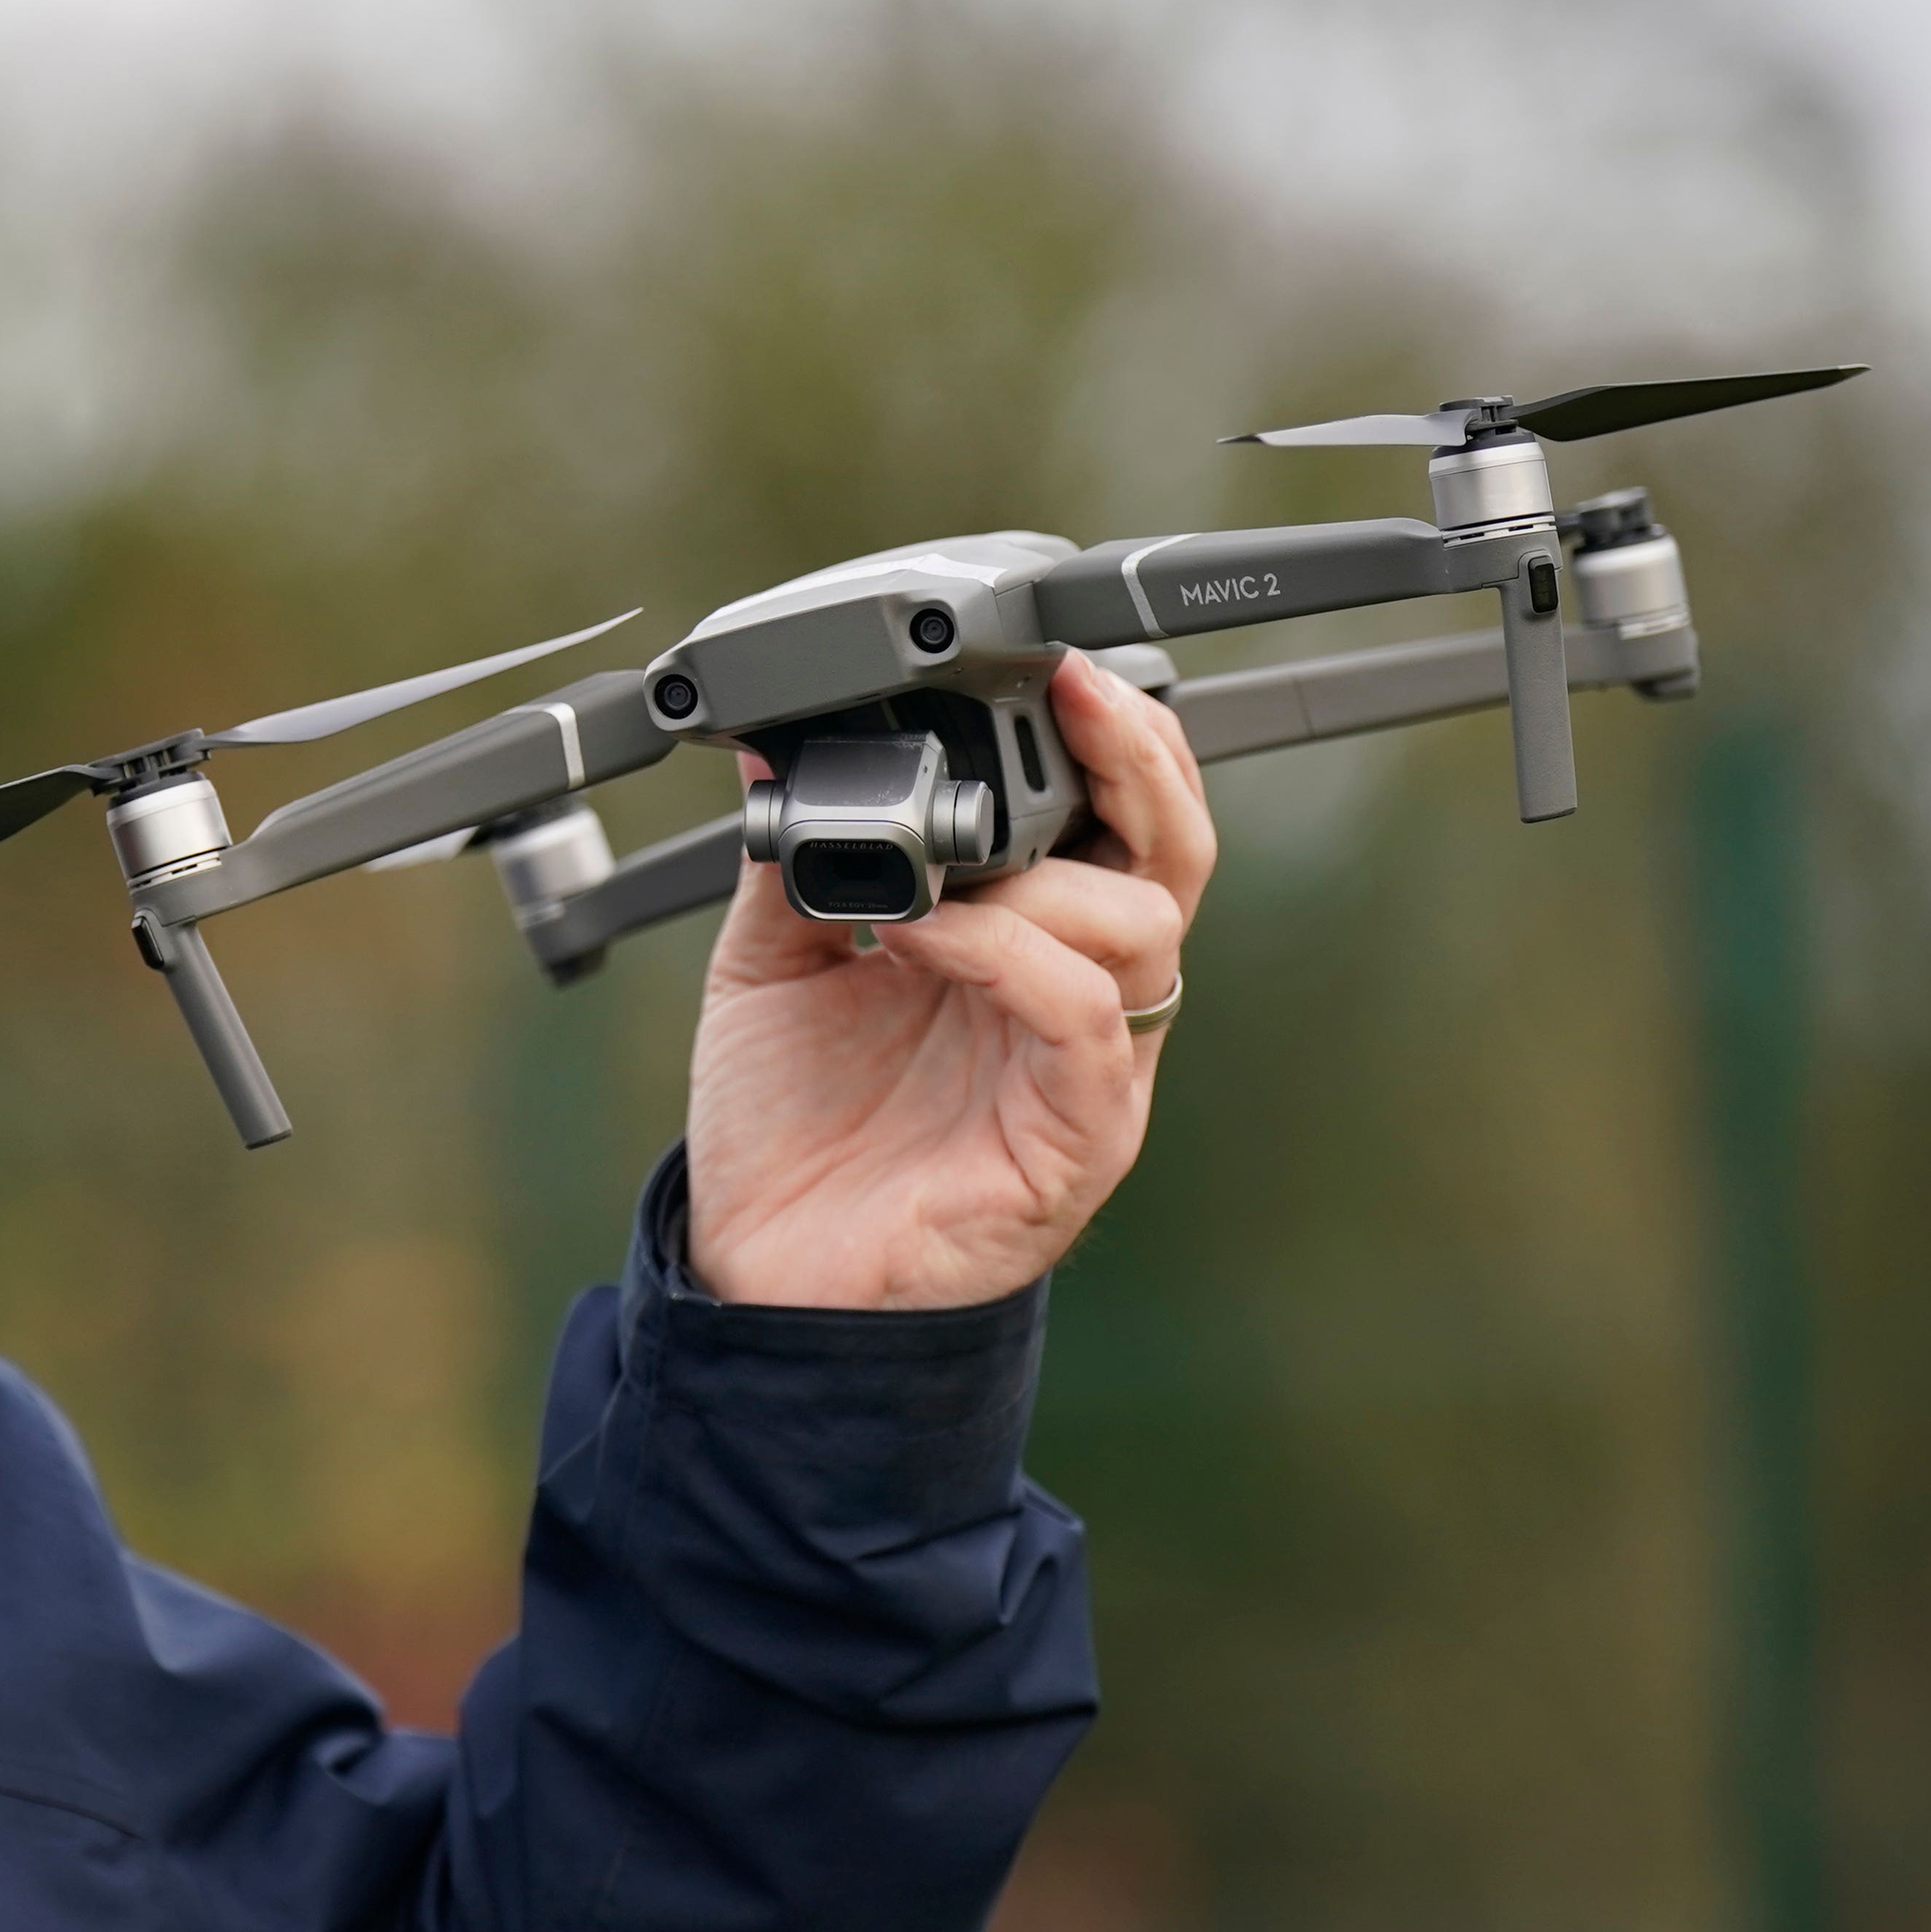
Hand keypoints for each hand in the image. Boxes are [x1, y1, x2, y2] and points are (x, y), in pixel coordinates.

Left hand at [684, 653, 1215, 1308]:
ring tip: (929, 875)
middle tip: (1073, 695)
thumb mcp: (774, 962)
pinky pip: (1085, 1020)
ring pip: (1142, 928)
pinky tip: (922, 936)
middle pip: (1174, 854)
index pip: (1120, 820)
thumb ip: (792, 858)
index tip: (1053, 663)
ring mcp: (1087, 1071)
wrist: (756, 1268)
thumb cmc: (790, 1130)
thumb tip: (782, 751)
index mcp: (1027, 945)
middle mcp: (1078, 999)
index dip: (1114, 738)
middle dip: (1138, 760)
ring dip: (1043, 873)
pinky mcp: (1076, 1141)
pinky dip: (1012, 955)